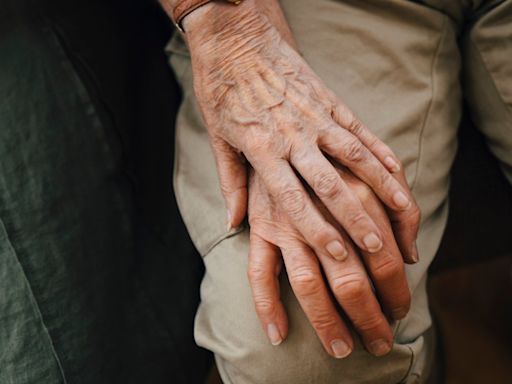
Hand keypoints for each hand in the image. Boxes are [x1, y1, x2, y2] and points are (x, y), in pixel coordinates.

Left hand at [182, 0, 419, 262]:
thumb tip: (233, 224)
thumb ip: (231, 183)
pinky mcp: (330, 101)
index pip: (292, 198)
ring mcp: (315, 117)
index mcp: (262, 149)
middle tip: (377, 248)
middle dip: (354, 218)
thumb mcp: (218, 138)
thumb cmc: (222, 90)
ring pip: (354, 157)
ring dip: (379, 187)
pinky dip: (380, 153)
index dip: (316, 228)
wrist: (235, 36)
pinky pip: (361, 131)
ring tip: (402, 213)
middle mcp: (293, 136)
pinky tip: (398, 172)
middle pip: (329, 184)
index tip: (337, 254)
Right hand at [247, 167, 410, 357]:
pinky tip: (278, 335)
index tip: (401, 312)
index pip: (384, 255)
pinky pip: (259, 273)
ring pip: (309, 283)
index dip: (396, 290)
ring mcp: (287, 222)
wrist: (272, 116)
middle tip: (381, 343)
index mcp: (354, 193)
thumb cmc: (331, 148)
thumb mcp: (378, 170)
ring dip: (328, 321)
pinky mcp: (261, 227)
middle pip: (351, 278)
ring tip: (343, 349)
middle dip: (369, 316)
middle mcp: (321, 212)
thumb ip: (400, 204)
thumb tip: (410, 254)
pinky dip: (267, 305)